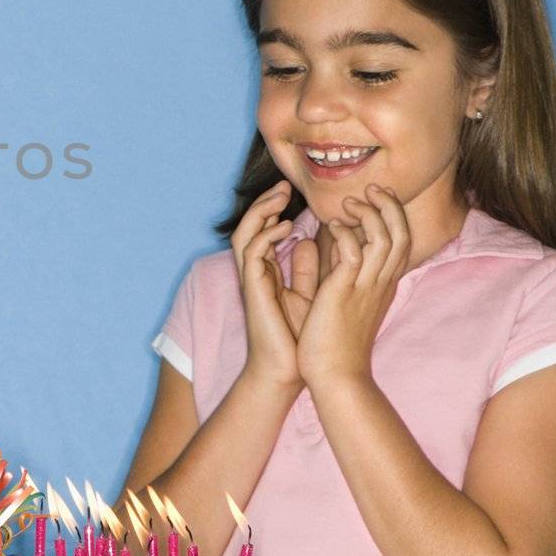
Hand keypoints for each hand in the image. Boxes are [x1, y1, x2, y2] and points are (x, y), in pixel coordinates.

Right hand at [230, 179, 318, 392]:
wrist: (288, 370)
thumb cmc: (298, 337)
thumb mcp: (308, 294)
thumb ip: (306, 267)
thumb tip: (311, 241)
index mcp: (267, 272)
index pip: (264, 231)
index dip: (274, 210)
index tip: (293, 192)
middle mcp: (255, 273)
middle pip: (250, 226)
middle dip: (265, 203)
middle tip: (284, 185)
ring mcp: (251, 280)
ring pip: (245, 234)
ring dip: (261, 212)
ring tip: (281, 197)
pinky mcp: (253, 289)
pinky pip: (251, 253)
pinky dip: (266, 236)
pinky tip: (286, 227)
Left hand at [294, 185, 410, 390]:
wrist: (335, 375)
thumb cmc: (335, 340)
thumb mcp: (343, 296)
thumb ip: (341, 267)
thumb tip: (333, 240)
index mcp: (382, 283)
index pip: (401, 240)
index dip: (393, 214)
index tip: (377, 195)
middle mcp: (381, 282)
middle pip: (401, 232)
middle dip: (388, 205)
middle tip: (371, 188)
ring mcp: (366, 287)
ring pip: (384, 238)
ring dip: (368, 213)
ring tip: (348, 202)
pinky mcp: (346, 293)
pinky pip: (354, 252)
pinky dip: (346, 233)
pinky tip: (331, 225)